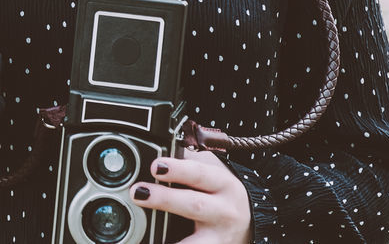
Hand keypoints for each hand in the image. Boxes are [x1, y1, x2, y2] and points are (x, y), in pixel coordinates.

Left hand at [130, 147, 251, 243]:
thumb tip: (154, 153)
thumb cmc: (221, 191)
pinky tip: (156, 243)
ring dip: (172, 240)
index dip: (177, 169)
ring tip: (145, 238)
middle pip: (194, 205)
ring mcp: (218, 236)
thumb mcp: (211, 170)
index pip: (199, 173)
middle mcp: (224, 210)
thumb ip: (186, 161)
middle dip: (164, 199)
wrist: (249, 220)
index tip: (155, 166)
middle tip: (138, 193)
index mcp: (222, 183)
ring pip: (196, 240)